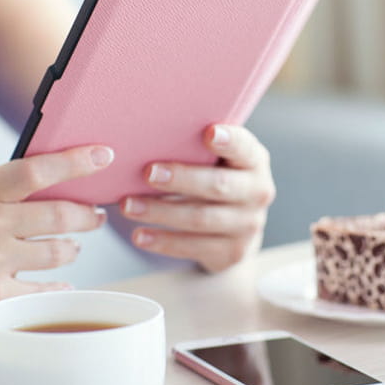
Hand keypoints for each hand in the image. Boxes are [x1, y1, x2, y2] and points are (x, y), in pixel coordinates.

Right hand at [0, 145, 113, 334]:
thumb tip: (51, 187)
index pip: (36, 170)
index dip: (75, 161)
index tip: (103, 155)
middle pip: (58, 214)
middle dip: (86, 215)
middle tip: (96, 215)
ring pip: (56, 252)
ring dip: (71, 248)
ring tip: (72, 246)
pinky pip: (43, 290)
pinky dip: (59, 286)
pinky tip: (62, 283)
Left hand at [119, 125, 274, 270]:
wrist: (234, 229)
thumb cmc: (212, 177)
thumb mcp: (214, 160)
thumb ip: (195, 146)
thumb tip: (143, 133)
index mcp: (253, 160)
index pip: (244, 148)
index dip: (229, 141)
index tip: (209, 133)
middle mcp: (257, 192)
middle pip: (218, 186)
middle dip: (181, 179)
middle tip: (148, 173)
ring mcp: (248, 225)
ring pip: (200, 218)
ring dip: (160, 212)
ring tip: (128, 205)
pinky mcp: (232, 252)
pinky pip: (193, 247)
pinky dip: (163, 241)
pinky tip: (139, 235)